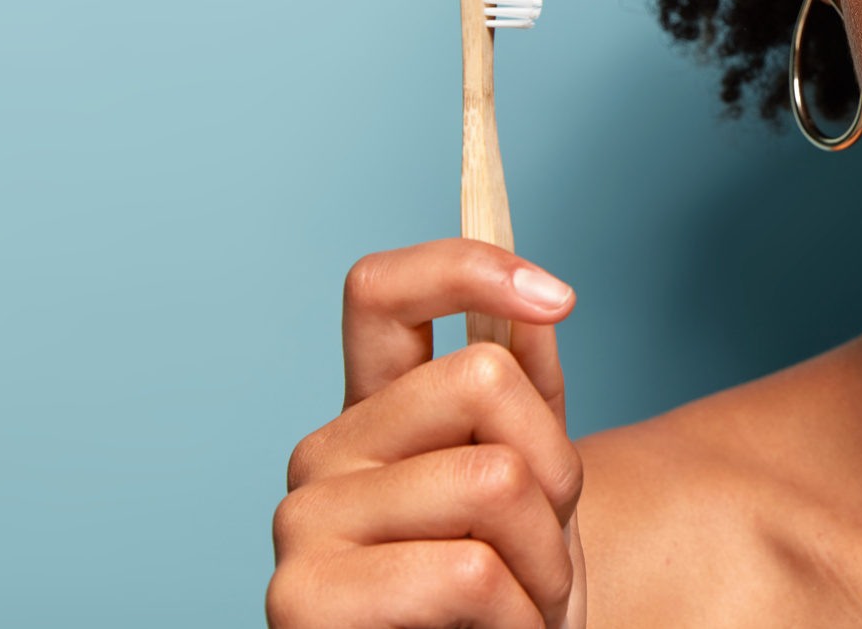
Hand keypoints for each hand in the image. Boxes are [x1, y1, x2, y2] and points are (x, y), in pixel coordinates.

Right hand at [266, 239, 585, 628]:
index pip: (380, 289)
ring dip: (547, 561)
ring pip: (494, 478)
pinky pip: (467, 572)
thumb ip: (527, 399)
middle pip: (482, 378)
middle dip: (558, 468)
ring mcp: (302, 525)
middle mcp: (322, 455)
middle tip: (544, 547)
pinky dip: (518, 619)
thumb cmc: (501, 611)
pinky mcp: (303, 603)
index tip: (559, 296)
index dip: (469, 267)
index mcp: (370, 416)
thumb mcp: (535, 494)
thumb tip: (537, 305)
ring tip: (520, 607)